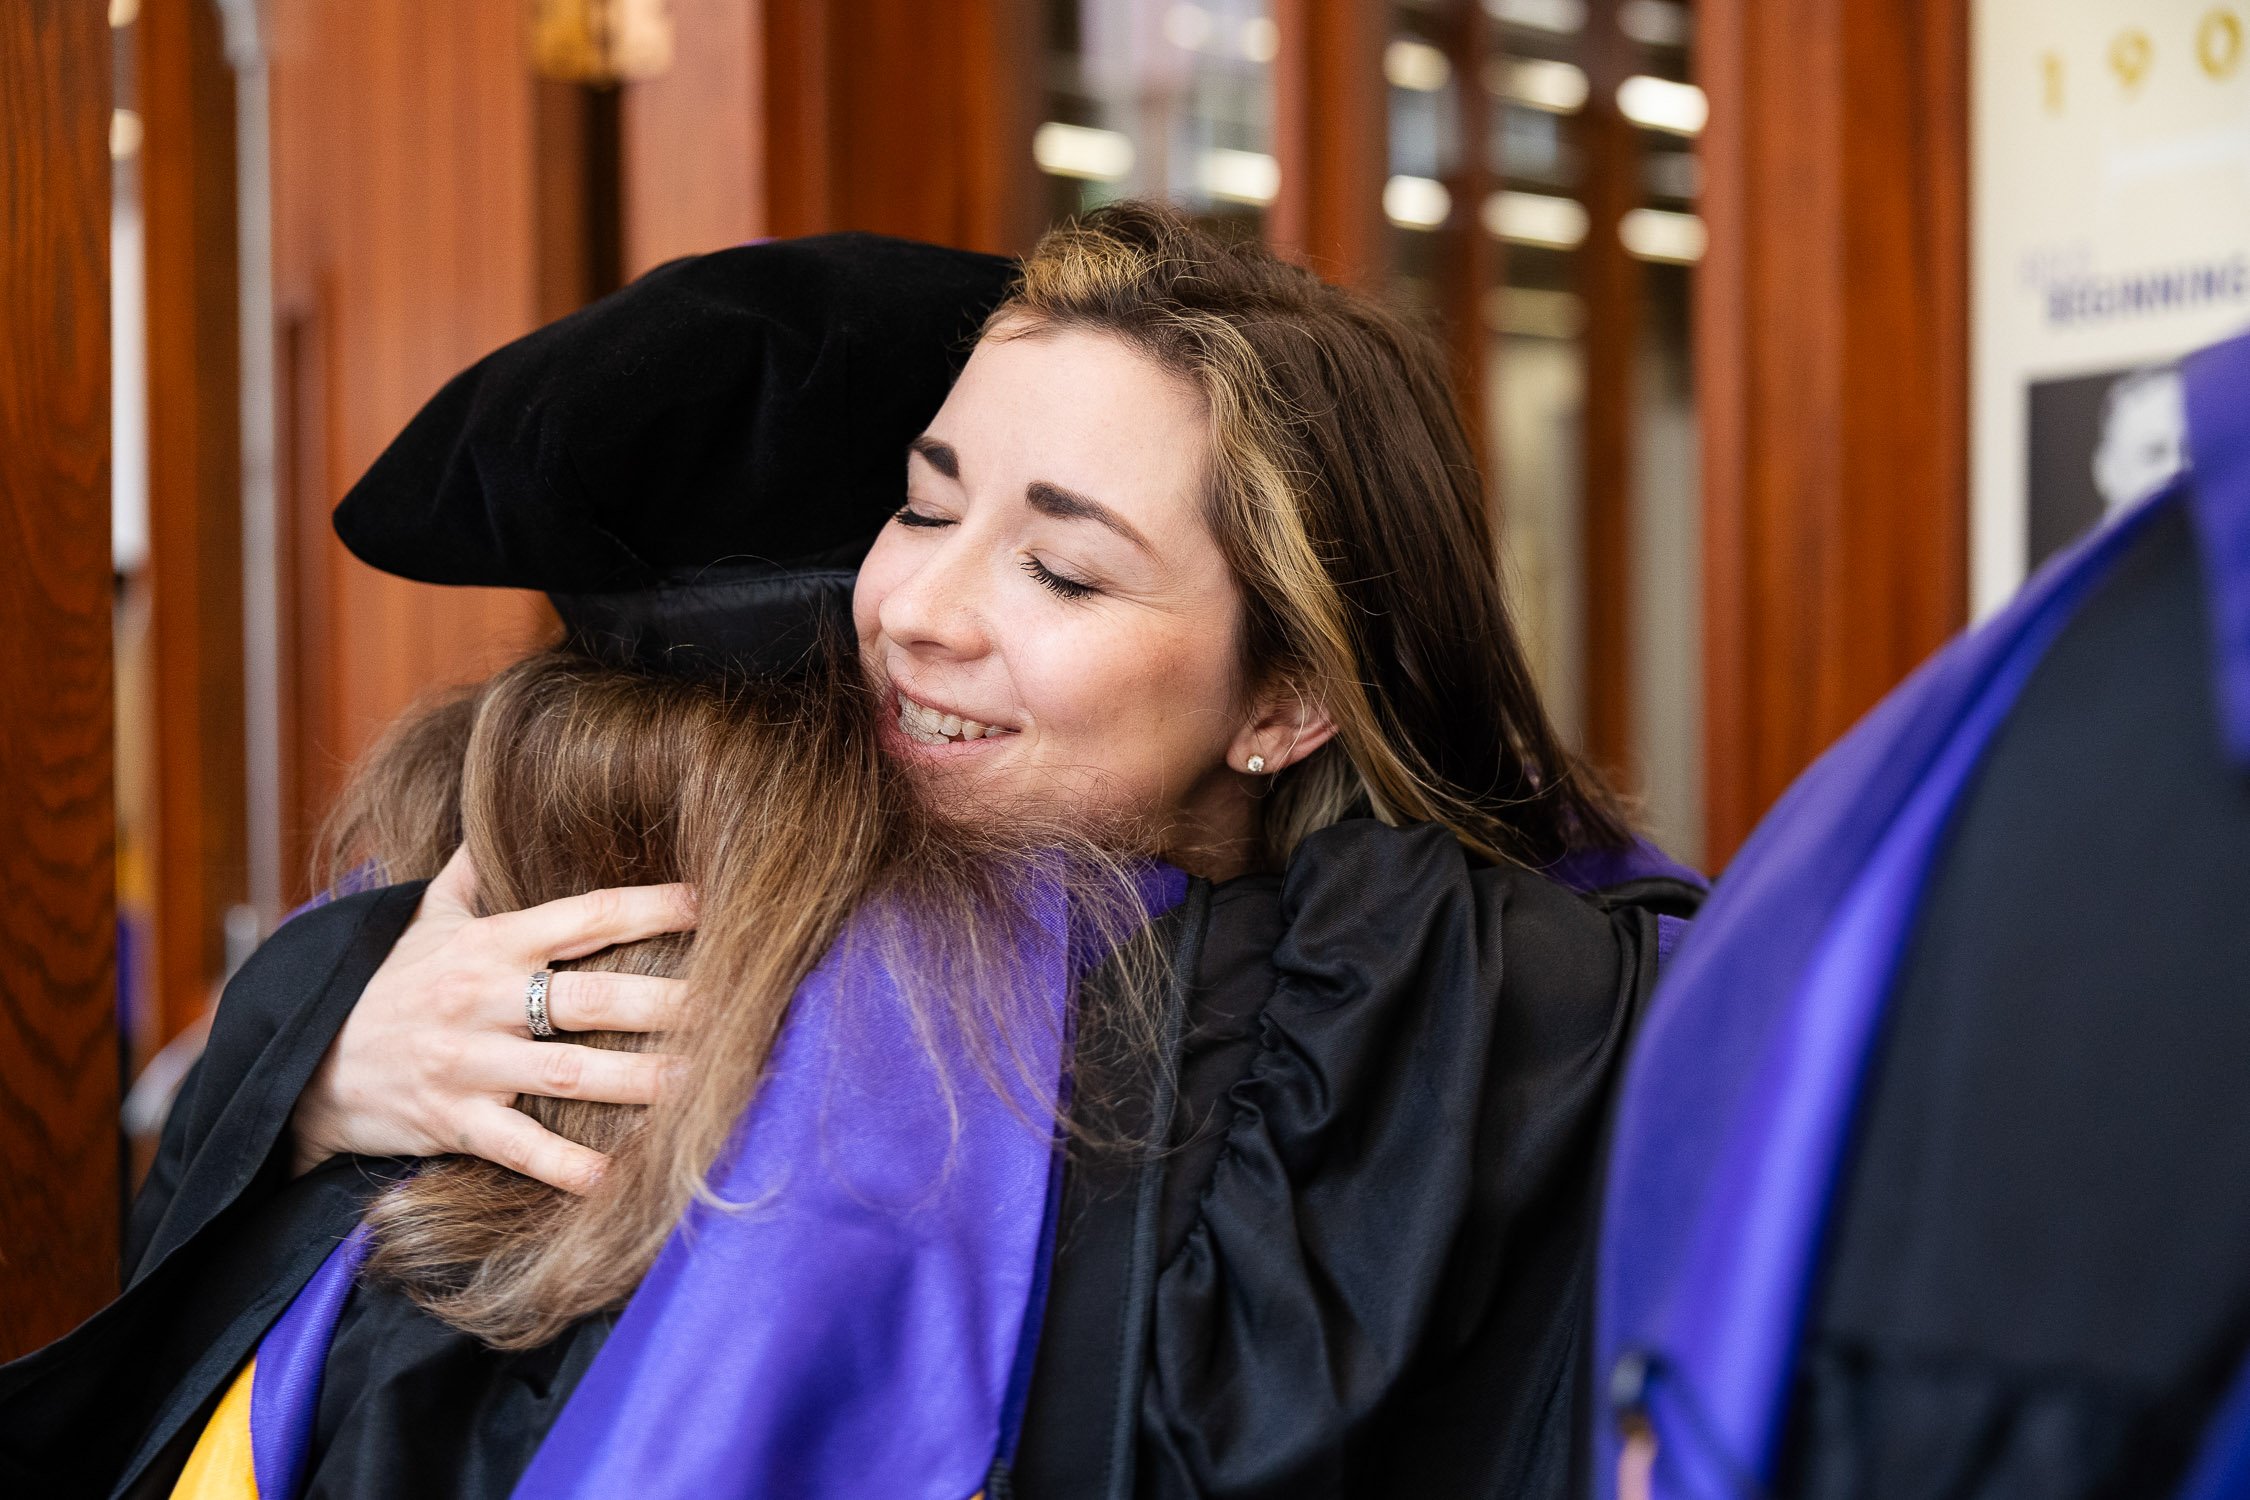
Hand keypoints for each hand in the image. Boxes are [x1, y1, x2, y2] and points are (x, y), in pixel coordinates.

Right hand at [287, 847, 697, 1191]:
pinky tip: (621, 1179)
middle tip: (738, 1006)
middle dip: (666, 1003)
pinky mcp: (452, 1122)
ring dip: (641, 1083)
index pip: (583, 915)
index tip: (711, 902)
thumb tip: (503, 805)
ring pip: (570, 1075)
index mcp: (490, 944)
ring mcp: (469, 1065)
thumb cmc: (386, 986)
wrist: (303, 1065)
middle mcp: (484, 1000)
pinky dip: (569, 1169)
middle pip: (590, 999)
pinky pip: (520, 1149)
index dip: (649, 908)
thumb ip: (476, 870)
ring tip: (706, 1087)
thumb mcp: (423, 918)